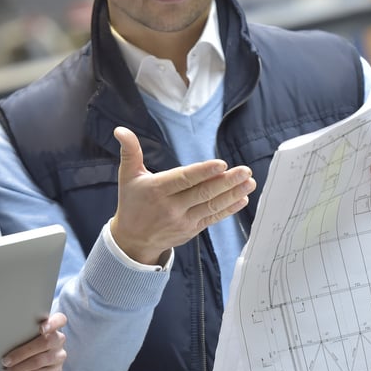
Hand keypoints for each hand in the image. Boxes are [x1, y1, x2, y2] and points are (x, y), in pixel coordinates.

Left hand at [1, 312, 66, 370]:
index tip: (41, 328)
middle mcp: (58, 339)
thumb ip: (22, 332)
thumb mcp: (22, 338)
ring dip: (20, 367)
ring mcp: (59, 356)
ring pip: (39, 360)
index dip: (53, 323)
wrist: (26, 370)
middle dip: (23, 352)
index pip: (60, 320)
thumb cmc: (22, 348)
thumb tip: (7, 335)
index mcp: (52, 325)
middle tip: (6, 360)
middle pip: (46, 342)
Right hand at [110, 126, 255, 264]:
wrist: (132, 240)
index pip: (184, 179)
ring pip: (211, 206)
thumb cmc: (132, 203)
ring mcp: (183, 221)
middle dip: (226, 182)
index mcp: (157, 190)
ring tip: (249, 182)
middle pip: (202, 193)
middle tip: (245, 171)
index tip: (221, 164)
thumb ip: (130, 151)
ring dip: (233, 194)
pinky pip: (213, 218)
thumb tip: (121, 130)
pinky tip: (242, 199)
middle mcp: (171, 207)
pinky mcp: (191, 230)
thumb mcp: (127, 176)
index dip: (203, 172)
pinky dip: (229, 209)